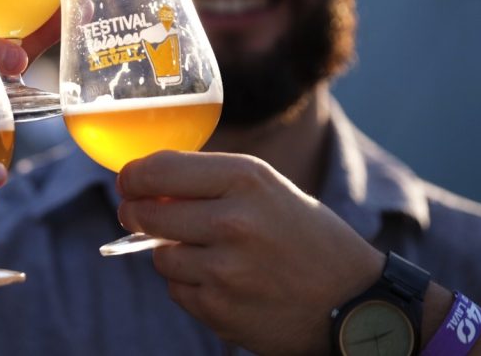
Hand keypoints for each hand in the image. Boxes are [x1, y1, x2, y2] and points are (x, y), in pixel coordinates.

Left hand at [116, 150, 383, 354]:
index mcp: (247, 179)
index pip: (160, 169)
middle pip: (148, 212)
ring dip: (170, 252)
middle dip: (136, 212)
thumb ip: (210, 183)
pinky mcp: (221, 310)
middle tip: (138, 213)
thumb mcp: (267, 190)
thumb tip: (146, 186)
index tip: (127, 181)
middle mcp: (234, 220)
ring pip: (160, 256)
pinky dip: (189, 284)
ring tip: (205, 252)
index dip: (133, 175)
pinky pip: (177, 290)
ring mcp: (226, 269)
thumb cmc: (306, 236)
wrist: (353, 301)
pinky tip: (221, 280)